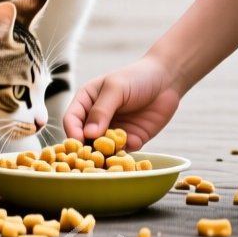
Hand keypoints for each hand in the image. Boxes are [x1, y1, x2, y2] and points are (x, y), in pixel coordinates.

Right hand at [64, 56, 182, 151]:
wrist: (167, 80)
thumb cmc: (137, 77)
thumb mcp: (116, 88)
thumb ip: (102, 109)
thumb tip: (88, 134)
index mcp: (86, 102)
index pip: (71, 120)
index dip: (73, 132)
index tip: (79, 141)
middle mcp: (96, 119)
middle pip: (84, 140)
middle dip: (86, 150)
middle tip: (92, 158)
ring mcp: (112, 131)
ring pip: (102, 151)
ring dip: (105, 156)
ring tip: (110, 159)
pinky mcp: (129, 140)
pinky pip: (122, 154)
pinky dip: (124, 156)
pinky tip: (131, 150)